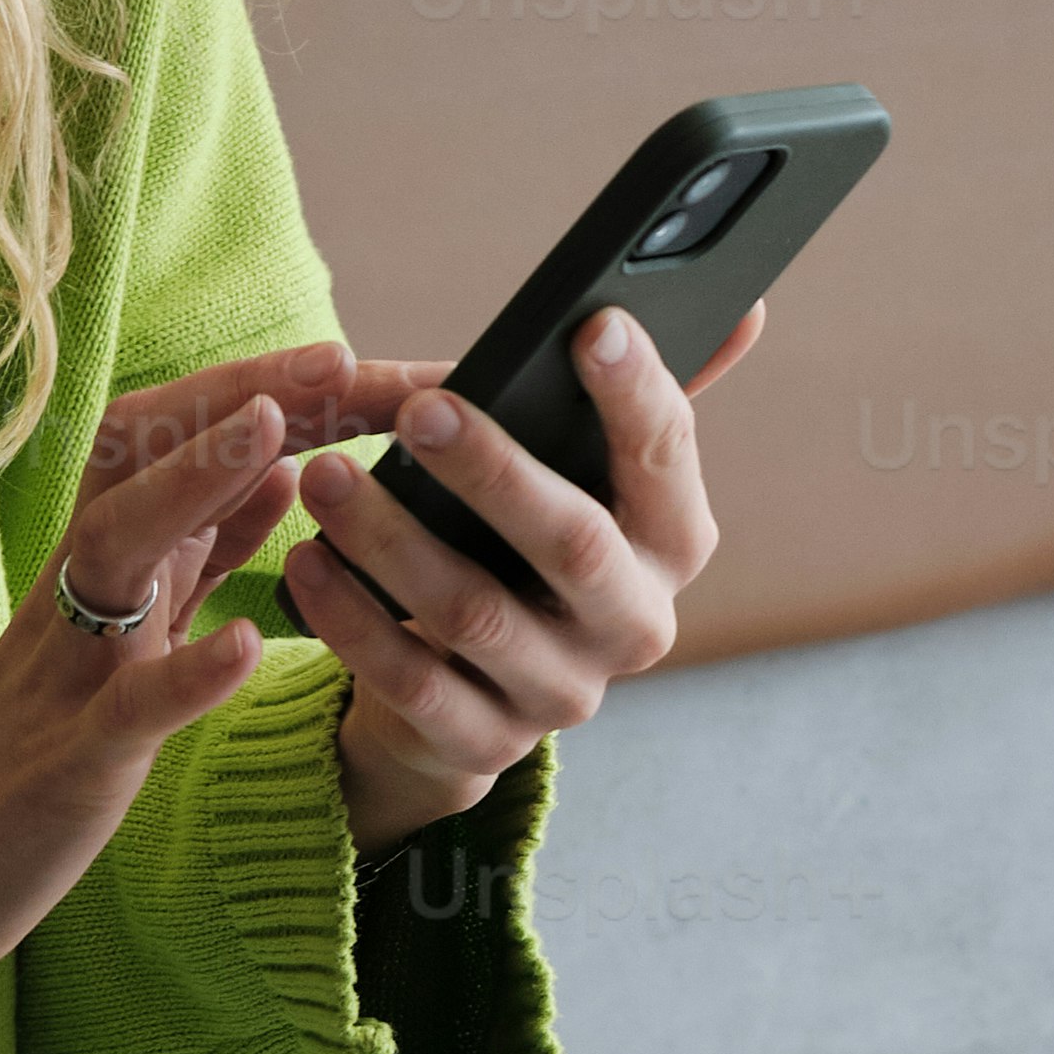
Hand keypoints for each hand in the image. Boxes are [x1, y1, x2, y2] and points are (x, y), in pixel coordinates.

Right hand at [0, 341, 404, 1053]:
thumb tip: (283, 467)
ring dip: (193, 483)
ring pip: (118, 549)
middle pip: (139, 457)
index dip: (253, 391)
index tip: (344, 355)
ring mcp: (66, 672)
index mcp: (99, 566)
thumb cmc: (26, 754)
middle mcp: (76, 594)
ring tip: (274, 433)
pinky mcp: (68, 762)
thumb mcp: (125, 634)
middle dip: (233, 396)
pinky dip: (187, 672)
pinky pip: (127, 708)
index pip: (169, 445)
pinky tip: (247, 643)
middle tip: (336, 356)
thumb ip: (198, 555)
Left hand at [281, 302, 766, 852]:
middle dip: (495, 469)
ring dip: (394, 538)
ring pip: (475, 614)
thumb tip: (748, 307)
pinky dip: (351, 619)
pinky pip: (410, 684)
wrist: (471, 691)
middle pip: (574, 542)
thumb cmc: (525, 545)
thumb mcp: (583, 478)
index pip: (668, 459)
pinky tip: (306, 563)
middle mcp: (633, 624)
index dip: (637, 393)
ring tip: (326, 474)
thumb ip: (641, 402)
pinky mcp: (483, 746)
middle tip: (420, 406)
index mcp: (673, 542)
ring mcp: (562, 695)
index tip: (592, 322)